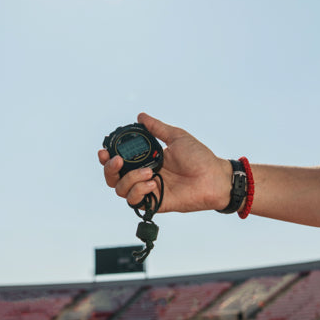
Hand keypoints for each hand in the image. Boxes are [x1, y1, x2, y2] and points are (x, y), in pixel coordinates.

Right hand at [98, 112, 231, 212]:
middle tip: (118, 162)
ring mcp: (149, 190)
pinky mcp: (155, 203)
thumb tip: (141, 116)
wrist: (214, 177)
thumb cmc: (200, 158)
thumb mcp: (177, 137)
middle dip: (109, 170)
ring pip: (121, 190)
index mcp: (147, 160)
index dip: (108, 158)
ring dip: (130, 179)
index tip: (105, 151)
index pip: (120, 161)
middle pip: (114, 178)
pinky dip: (138, 191)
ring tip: (149, 173)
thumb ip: (157, 128)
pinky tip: (152, 184)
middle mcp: (144, 175)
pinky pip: (135, 201)